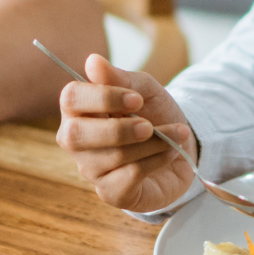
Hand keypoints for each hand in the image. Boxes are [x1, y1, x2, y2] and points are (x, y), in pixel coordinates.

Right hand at [55, 53, 197, 212]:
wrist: (182, 146)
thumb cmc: (155, 114)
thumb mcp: (145, 89)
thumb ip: (120, 77)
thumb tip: (93, 61)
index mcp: (79, 109)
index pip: (71, 99)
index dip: (103, 97)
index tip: (136, 99)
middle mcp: (77, 141)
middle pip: (77, 135)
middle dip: (119, 129)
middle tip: (149, 125)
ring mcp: (91, 170)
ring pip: (112, 156)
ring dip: (152, 143)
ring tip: (175, 134)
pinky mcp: (112, 193)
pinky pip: (129, 177)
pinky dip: (156, 160)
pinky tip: (170, 152)